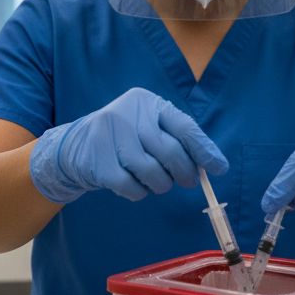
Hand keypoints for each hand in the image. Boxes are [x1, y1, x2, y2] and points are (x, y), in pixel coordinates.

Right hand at [29, 87, 227, 203]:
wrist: (76, 147)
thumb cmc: (124, 139)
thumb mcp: (148, 127)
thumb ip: (176, 139)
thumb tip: (212, 164)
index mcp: (146, 102)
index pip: (184, 126)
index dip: (204, 149)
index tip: (219, 168)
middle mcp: (128, 114)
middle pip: (170, 151)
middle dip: (185, 172)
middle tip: (188, 181)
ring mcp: (110, 137)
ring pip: (152, 172)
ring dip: (161, 184)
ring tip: (158, 182)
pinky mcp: (98, 162)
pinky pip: (132, 187)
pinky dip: (139, 192)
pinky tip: (136, 185)